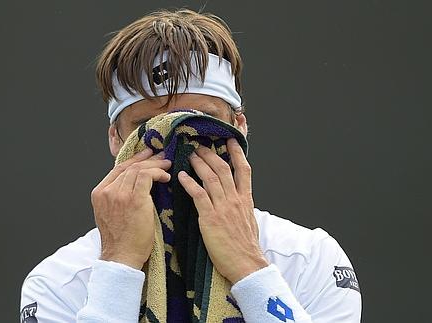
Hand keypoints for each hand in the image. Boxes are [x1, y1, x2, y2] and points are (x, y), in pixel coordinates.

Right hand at [91, 148, 170, 269]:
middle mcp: (107, 191)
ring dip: (155, 166)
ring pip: (138, 169)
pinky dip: (158, 173)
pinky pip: (147, 177)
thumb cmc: (121, 240)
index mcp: (99, 193)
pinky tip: (166, 178)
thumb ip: (118, 197)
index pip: (117, 169)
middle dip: (147, 159)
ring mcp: (119, 195)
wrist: (121, 257)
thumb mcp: (111, 214)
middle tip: (161, 157)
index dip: (134, 159)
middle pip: (129, 167)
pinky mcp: (134, 200)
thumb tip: (136, 184)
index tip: (147, 154)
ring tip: (167, 166)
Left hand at [177, 138, 268, 283]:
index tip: (231, 140)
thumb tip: (238, 200)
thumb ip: (242, 207)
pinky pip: (199, 195)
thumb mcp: (249, 221)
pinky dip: (190, 183)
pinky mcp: (210, 218)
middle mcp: (235, 199)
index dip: (237, 153)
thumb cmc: (246, 248)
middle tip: (200, 145)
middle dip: (211, 154)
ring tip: (190, 154)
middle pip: (223, 168)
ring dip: (199, 163)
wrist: (246, 264)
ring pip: (210, 177)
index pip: (244, 170)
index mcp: (246, 200)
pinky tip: (182, 176)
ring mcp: (223, 208)